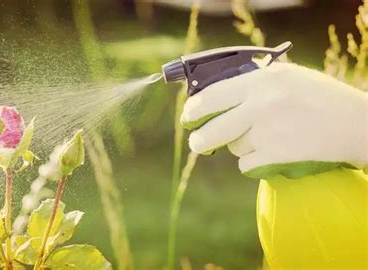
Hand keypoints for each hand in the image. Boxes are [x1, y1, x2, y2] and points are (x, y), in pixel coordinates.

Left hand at [181, 63, 367, 178]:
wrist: (357, 124)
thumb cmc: (321, 98)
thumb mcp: (287, 78)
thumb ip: (253, 84)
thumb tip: (216, 96)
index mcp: (262, 80)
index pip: (213, 94)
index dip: (194, 108)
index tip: (187, 116)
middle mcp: (261, 104)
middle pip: (213, 128)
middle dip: (199, 139)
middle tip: (197, 143)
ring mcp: (268, 131)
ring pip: (233, 147)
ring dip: (240, 146)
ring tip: (265, 138)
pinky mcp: (276, 156)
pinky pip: (246, 164)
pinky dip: (253, 162)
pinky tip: (272, 152)